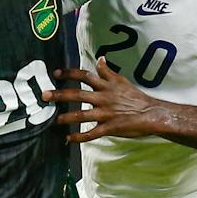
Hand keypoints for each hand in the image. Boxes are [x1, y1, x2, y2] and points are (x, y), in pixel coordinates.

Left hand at [43, 57, 164, 141]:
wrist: (151, 114)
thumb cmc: (136, 97)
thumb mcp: (122, 80)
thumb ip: (108, 72)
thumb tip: (100, 58)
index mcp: (106, 85)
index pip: (85, 76)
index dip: (69, 74)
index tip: (56, 74)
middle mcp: (103, 98)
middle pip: (78, 94)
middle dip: (60, 95)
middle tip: (44, 95)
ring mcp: (106, 113)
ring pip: (82, 115)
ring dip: (67, 117)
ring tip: (55, 120)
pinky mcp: (110, 128)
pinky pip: (92, 133)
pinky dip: (79, 137)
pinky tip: (69, 139)